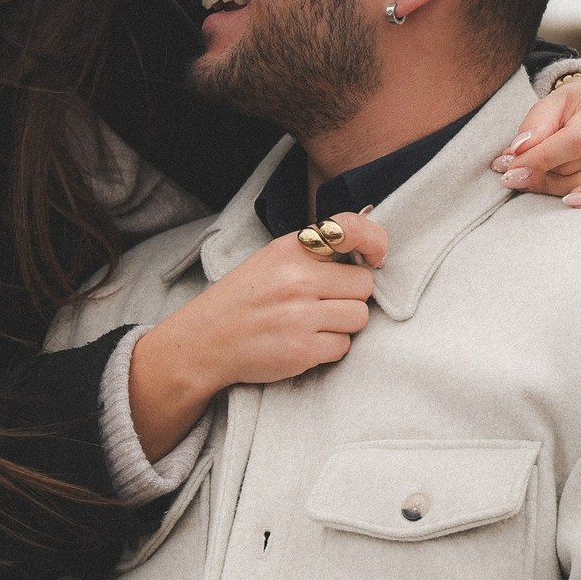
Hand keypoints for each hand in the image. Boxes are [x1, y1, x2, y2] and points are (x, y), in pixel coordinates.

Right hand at [129, 210, 385, 459]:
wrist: (204, 341)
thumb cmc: (243, 299)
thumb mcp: (271, 260)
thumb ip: (312, 254)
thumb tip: (366, 251)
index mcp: (290, 249)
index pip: (350, 230)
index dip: (374, 242)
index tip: (376, 257)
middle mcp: (296, 278)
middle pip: (364, 284)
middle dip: (350, 297)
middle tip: (324, 303)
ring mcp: (299, 315)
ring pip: (359, 317)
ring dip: (342, 325)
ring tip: (312, 324)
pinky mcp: (302, 350)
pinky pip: (344, 347)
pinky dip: (329, 349)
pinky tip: (304, 343)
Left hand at [491, 78, 580, 206]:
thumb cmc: (573, 107)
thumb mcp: (550, 104)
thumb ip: (534, 126)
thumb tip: (518, 153)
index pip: (575, 141)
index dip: (540, 158)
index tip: (510, 169)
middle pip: (577, 166)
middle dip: (539, 173)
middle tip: (511, 173)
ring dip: (551, 186)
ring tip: (529, 178)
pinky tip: (569, 201)